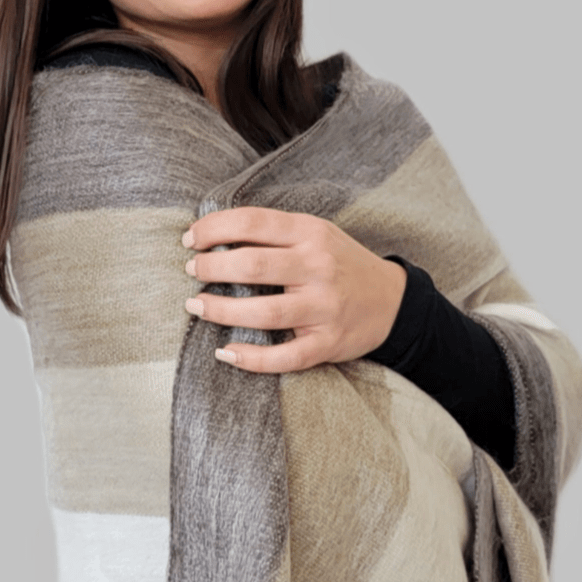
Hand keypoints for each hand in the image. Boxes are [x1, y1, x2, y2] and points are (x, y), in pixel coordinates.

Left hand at [181, 207, 406, 373]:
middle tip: (191, 272)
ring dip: (221, 310)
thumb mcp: (315, 234)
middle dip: (211, 268)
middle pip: (253, 265)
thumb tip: (212, 234)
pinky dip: (251, 358)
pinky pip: (285, 356)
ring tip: (196, 306)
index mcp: (312, 233)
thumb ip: (273, 233)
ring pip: (264, 312)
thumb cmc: (340, 264)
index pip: (253, 222)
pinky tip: (225, 353)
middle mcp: (319, 268)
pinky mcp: (328, 343)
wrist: (392, 301)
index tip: (189, 239)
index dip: (213, 229)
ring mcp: (325, 308)